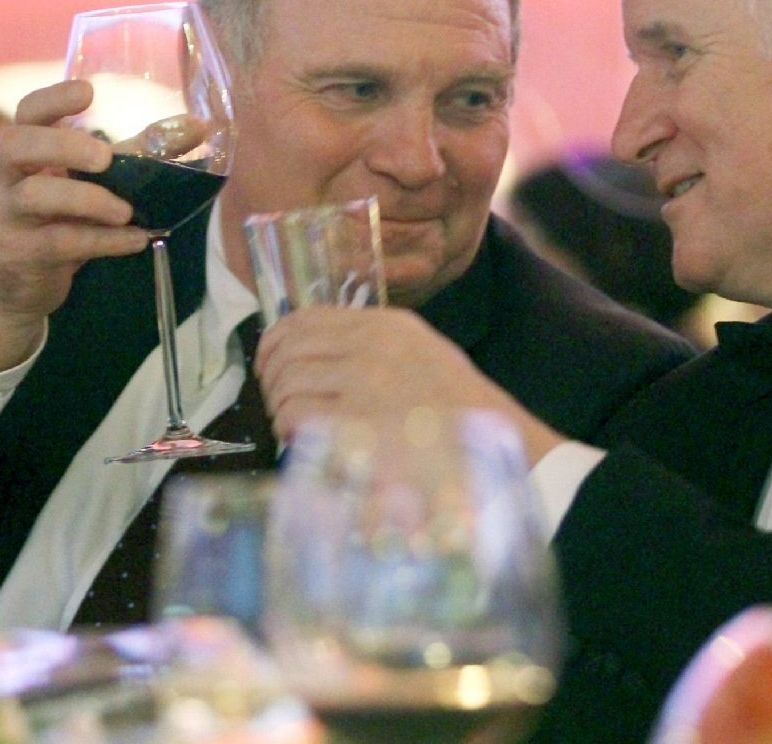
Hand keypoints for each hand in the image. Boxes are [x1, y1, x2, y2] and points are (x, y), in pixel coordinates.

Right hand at [0, 80, 149, 372]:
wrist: (14, 283)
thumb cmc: (57, 218)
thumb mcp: (90, 182)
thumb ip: (137, 154)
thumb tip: (198, 127)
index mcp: (28, 148)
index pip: (28, 112)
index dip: (53, 99)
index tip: (88, 92)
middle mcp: (9, 176)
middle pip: (18, 145)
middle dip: (62, 146)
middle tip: (105, 156)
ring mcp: (9, 215)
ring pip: (34, 196)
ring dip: (86, 199)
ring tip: (126, 211)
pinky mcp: (19, 253)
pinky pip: (58, 242)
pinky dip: (102, 241)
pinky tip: (135, 240)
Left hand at [255, 307, 567, 462]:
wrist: (499, 453)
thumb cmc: (460, 417)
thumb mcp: (421, 356)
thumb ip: (371, 348)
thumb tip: (308, 356)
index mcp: (387, 325)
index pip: (304, 318)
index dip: (276, 344)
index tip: (272, 367)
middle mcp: (372, 344)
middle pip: (286, 349)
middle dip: (272, 381)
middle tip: (281, 406)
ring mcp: (364, 382)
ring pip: (286, 384)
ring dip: (282, 410)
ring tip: (299, 430)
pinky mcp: (357, 421)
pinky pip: (296, 416)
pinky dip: (291, 432)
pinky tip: (307, 444)